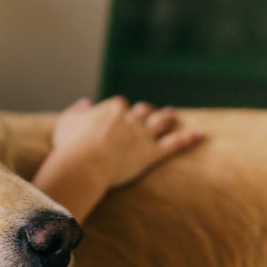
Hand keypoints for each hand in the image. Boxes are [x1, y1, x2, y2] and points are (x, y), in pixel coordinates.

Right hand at [51, 96, 202, 190]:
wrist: (84, 163)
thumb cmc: (70, 144)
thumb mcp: (67, 122)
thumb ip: (77, 111)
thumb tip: (85, 103)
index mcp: (111, 109)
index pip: (119, 105)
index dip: (119, 111)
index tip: (118, 116)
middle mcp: (130, 118)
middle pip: (142, 111)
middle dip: (146, 111)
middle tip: (150, 112)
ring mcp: (143, 135)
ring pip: (160, 122)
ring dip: (167, 118)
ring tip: (173, 115)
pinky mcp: (152, 152)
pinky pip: (174, 144)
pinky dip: (188, 138)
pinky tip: (200, 134)